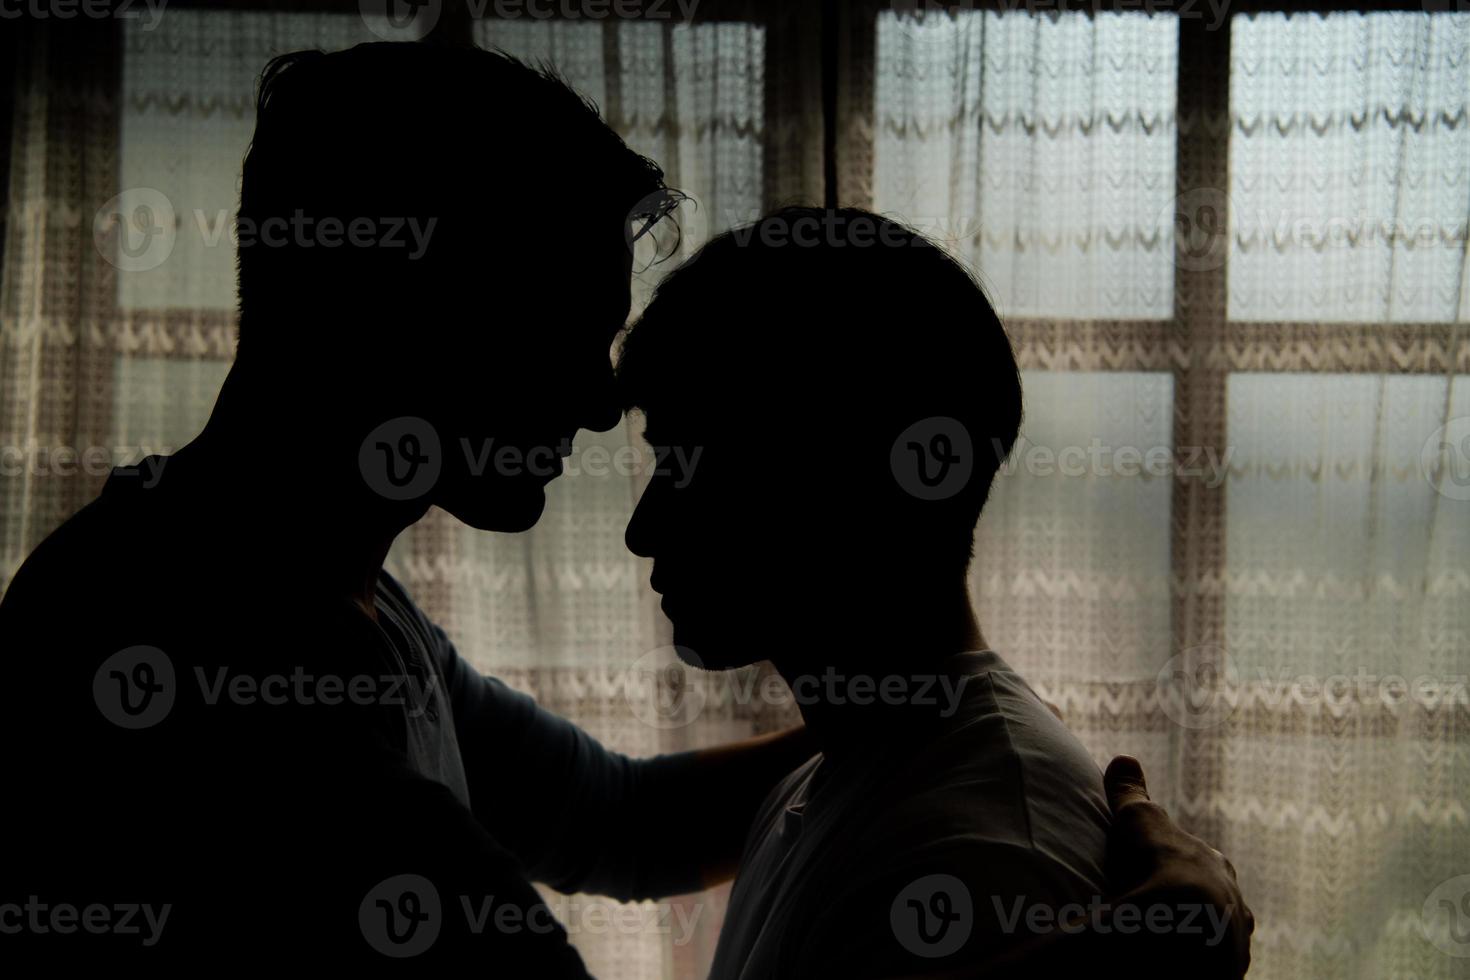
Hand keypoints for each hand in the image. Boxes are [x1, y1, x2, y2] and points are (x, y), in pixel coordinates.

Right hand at [1103, 755, 1253, 977]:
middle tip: (1165, 908)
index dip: (1181, 862)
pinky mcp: (1225, 973)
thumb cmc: (1162, 867)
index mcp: (1216, 867)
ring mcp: (1233, 941)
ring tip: (1165, 937)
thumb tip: (1124, 759)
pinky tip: (1173, 958)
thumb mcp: (1140, 823)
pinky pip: (1211, 964)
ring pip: (1218, 935)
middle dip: (1197, 901)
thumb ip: (1131, 793)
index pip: (1201, 862)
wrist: (1187, 927)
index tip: (1164, 866)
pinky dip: (1196, 960)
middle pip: (1216, 899)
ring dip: (1197, 935)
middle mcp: (1234, 903)